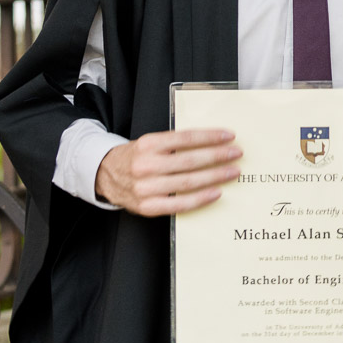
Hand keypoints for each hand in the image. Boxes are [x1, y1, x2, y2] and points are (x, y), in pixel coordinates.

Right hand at [94, 129, 240, 215]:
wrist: (105, 175)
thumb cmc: (136, 157)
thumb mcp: (151, 143)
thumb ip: (175, 143)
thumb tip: (212, 142)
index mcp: (148, 144)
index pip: (185, 138)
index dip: (210, 137)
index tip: (229, 136)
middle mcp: (145, 165)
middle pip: (190, 161)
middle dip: (218, 156)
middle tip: (237, 154)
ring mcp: (145, 188)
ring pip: (188, 182)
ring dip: (215, 177)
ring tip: (233, 172)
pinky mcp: (147, 207)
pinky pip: (179, 204)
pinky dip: (201, 198)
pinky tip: (217, 192)